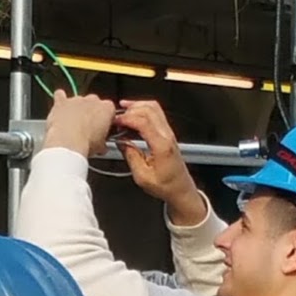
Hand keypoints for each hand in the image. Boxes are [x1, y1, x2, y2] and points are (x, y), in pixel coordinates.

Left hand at [43, 90, 116, 157]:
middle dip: (91, 114)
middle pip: (94, 103)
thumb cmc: (86, 143)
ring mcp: (77, 99)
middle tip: (87, 129)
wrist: (68, 144)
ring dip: (76, 110)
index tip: (102, 129)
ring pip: (78, 101)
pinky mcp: (62, 102)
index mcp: (106, 108)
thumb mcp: (101, 147)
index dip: (105, 121)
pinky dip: (60, 100)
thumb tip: (101, 146)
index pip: (109, 111)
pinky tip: (60, 108)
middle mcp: (92, 100)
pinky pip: (60, 96)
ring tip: (72, 126)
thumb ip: (103, 142)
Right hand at [115, 100, 206, 225]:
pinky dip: (144, 110)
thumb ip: (131, 157)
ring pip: (154, 108)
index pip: (143, 122)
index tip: (115, 121)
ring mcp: (169, 133)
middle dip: (130, 110)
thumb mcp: (142, 177)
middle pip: (149, 109)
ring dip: (138, 106)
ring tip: (124, 110)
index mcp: (162, 146)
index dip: (127, 118)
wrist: (180, 189)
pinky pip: (157, 114)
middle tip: (117, 117)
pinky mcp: (168, 134)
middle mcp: (167, 136)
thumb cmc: (165, 186)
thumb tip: (121, 142)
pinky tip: (134, 114)